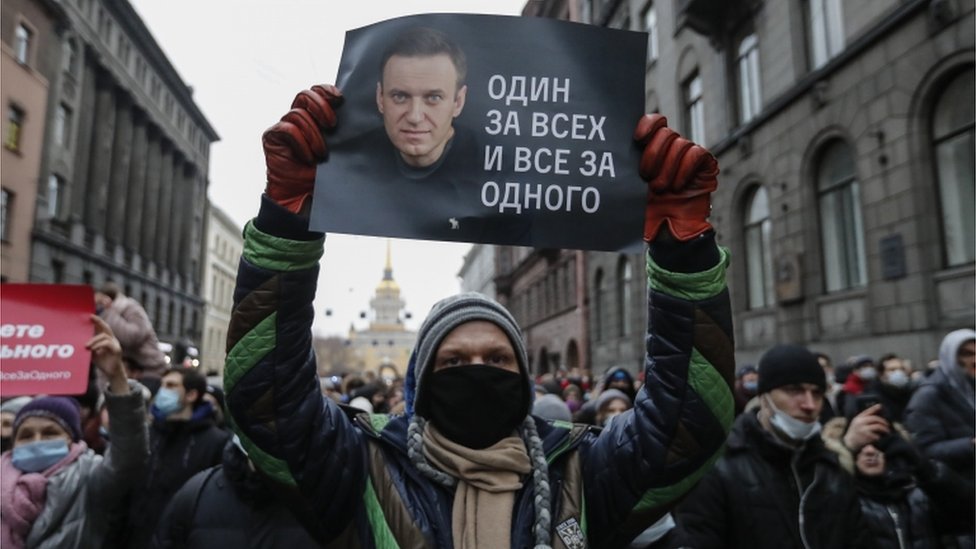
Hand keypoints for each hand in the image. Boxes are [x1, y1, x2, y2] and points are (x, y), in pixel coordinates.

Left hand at [86, 315, 126, 393]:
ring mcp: (115, 344)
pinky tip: (93, 349)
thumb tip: (78, 342)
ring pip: (104, 336)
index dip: (97, 321)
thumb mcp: (92, 353)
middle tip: (91, 318)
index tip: (89, 316)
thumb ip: (88, 346)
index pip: (102, 328)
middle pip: (106, 328)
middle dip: (98, 322)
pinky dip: (99, 345)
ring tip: (86, 346)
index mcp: (106, 339)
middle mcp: (112, 340)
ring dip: (94, 340)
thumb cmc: (102, 362)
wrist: (112, 373)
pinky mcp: (117, 350)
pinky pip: (107, 344)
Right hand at [263, 84, 342, 213]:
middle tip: (332, 125)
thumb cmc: (322, 171)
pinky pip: (287, 129)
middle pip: (305, 95)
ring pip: (297, 114)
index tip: (340, 99)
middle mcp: (297, 116)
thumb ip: (340, 131)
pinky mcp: (272, 136)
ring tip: (321, 153)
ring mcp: (283, 125)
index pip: (316, 92)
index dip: (326, 90)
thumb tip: (357, 116)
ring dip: (313, 134)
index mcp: (313, 115)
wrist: (303, 194)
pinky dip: (300, 142)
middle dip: (320, 107)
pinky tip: (308, 157)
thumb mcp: (337, 149)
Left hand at [634, 114, 718, 240]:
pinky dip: (685, 169)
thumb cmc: (647, 212)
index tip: (637, 138)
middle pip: (666, 131)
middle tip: (645, 176)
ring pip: (681, 143)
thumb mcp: (631, 190)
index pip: (654, 122)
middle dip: (654, 154)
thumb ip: (627, 170)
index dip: (647, 124)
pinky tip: (678, 186)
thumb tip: (613, 148)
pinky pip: (697, 154)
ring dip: (668, 168)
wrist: (668, 232)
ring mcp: (688, 156)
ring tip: (661, 188)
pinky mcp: (705, 165)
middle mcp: (671, 149)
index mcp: (651, 149)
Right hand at [843, 403, 890, 451]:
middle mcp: (860, 422)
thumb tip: (878, 407)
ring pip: (878, 426)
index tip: (881, 406)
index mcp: (858, 418)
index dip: (874, 408)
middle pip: (875, 418)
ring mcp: (863, 429)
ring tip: (887, 431)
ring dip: (884, 429)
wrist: (849, 443)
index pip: (868, 411)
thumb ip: (865, 417)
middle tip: (887, 425)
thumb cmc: (856, 432)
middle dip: (883, 421)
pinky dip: (880, 436)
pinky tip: (881, 438)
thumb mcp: (857, 423)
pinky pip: (877, 435)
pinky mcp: (866, 436)